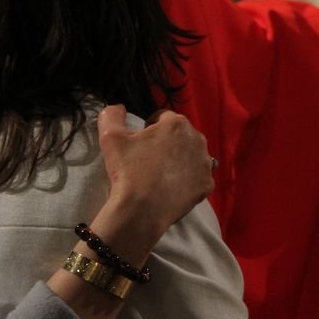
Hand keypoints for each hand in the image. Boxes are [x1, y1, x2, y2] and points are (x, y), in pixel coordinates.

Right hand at [96, 105, 213, 236]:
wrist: (142, 210)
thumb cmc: (127, 171)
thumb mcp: (110, 137)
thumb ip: (112, 115)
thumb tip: (117, 108)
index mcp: (176, 123)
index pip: (162, 117)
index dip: (149, 128)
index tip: (140, 143)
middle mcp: (197, 139)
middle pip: (180, 135)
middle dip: (168, 142)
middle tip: (150, 159)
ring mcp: (205, 163)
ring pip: (192, 155)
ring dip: (180, 159)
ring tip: (163, 174)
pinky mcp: (207, 184)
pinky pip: (198, 177)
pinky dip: (188, 180)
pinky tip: (173, 187)